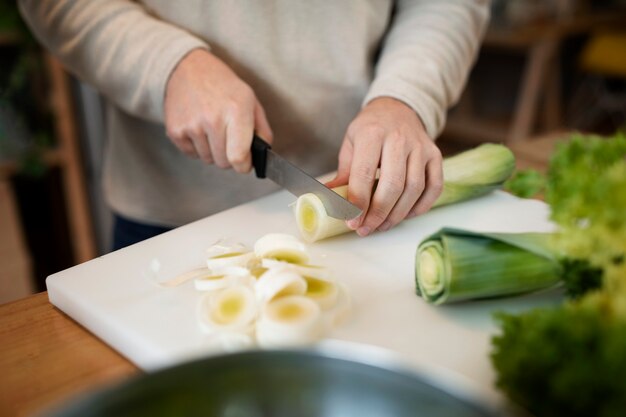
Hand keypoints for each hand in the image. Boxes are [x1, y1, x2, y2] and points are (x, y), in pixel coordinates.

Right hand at [164, 49, 272, 171]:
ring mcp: (191, 125)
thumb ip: (262, 131)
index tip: (244, 163)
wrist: (188, 69)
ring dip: (212, 150)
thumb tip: (262, 157)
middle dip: (229, 156)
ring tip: (211, 128)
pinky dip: (197, 147)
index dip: (243, 165)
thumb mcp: (251, 101)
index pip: (238, 157)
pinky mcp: (175, 130)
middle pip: (223, 162)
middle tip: (228, 138)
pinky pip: (191, 154)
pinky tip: (199, 128)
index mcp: (236, 111)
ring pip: (208, 159)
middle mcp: (212, 119)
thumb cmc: (224, 87)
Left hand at [326, 97, 442, 235]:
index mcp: (372, 133)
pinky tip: (405, 215)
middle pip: (392, 185)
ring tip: (382, 226)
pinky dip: (421, 207)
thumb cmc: (370, 130)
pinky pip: (434, 187)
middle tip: (366, 229)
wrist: (397, 108)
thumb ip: (343, 174)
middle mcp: (399, 138)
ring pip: (414, 189)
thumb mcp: (351, 144)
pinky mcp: (435, 155)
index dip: (358, 202)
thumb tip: (328, 201)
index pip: (364, 174)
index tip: (352, 222)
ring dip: (397, 214)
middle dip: (378, 213)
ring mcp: (420, 147)